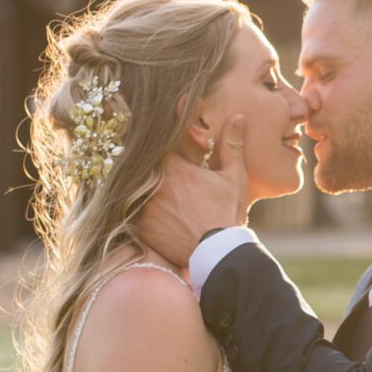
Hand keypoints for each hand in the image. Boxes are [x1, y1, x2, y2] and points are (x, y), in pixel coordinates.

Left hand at [133, 115, 252, 267]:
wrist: (218, 254)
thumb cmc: (227, 213)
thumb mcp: (234, 177)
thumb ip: (231, 145)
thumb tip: (237, 118)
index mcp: (174, 167)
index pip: (159, 145)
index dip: (163, 146)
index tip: (169, 150)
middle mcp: (154, 184)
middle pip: (145, 167)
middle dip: (152, 169)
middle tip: (164, 177)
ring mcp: (145, 207)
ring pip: (137, 190)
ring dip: (144, 191)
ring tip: (161, 198)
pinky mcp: (141, 228)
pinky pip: (134, 214)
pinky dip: (142, 213)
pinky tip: (156, 216)